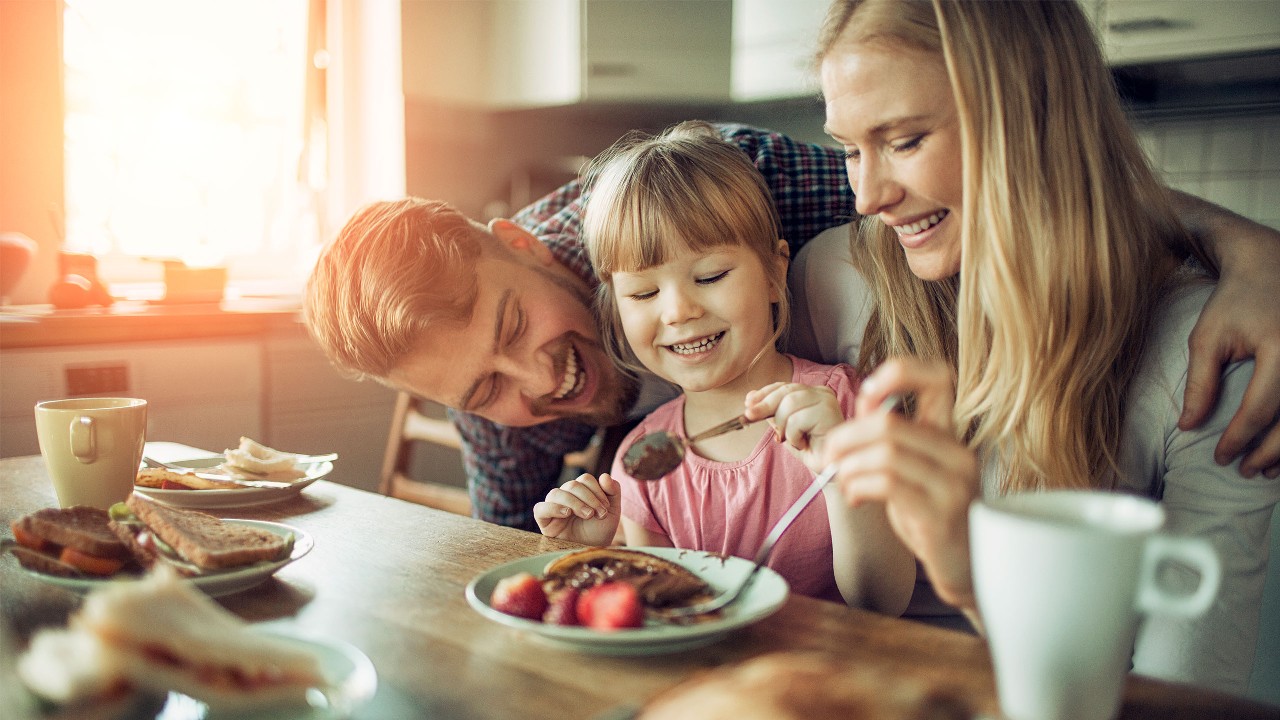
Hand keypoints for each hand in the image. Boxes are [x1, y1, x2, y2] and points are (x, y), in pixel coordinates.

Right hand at [533, 472, 621, 545]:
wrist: (595, 550)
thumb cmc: (601, 530)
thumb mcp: (613, 510)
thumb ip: (613, 491)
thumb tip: (604, 476)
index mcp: (581, 491)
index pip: (585, 479)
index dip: (597, 490)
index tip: (606, 507)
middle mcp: (565, 496)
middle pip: (572, 485)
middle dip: (589, 498)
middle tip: (599, 514)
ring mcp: (553, 508)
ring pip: (556, 493)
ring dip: (574, 502)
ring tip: (587, 515)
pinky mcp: (544, 521)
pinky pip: (540, 509)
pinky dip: (552, 508)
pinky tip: (567, 513)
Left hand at [745, 381, 844, 472]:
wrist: (829, 471)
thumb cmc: (811, 449)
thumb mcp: (786, 428)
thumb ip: (773, 412)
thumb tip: (751, 399)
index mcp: (813, 393)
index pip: (784, 386)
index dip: (764, 393)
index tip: (747, 403)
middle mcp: (822, 393)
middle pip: (786, 391)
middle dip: (764, 405)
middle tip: (749, 417)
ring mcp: (827, 401)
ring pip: (789, 404)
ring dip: (783, 426)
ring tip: (790, 440)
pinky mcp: (828, 413)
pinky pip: (797, 420)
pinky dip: (793, 436)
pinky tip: (803, 444)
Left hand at [823, 358, 980, 611]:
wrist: (963, 568)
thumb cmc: (931, 515)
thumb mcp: (913, 469)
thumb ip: (893, 437)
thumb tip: (865, 401)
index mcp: (951, 435)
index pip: (939, 377)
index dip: (900, 373)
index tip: (867, 394)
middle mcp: (958, 454)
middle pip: (890, 422)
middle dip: (845, 437)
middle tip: (829, 456)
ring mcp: (954, 484)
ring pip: (885, 452)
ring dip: (848, 465)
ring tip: (842, 479)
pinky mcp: (941, 514)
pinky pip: (888, 483)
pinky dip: (859, 485)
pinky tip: (855, 497)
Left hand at [1182, 272, 1279, 477]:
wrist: (1270, 266)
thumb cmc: (1235, 301)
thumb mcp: (1208, 337)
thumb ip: (1200, 382)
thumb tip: (1189, 426)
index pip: (1259, 410)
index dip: (1239, 438)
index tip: (1220, 457)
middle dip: (1268, 453)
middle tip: (1244, 471)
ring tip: (1266, 469)